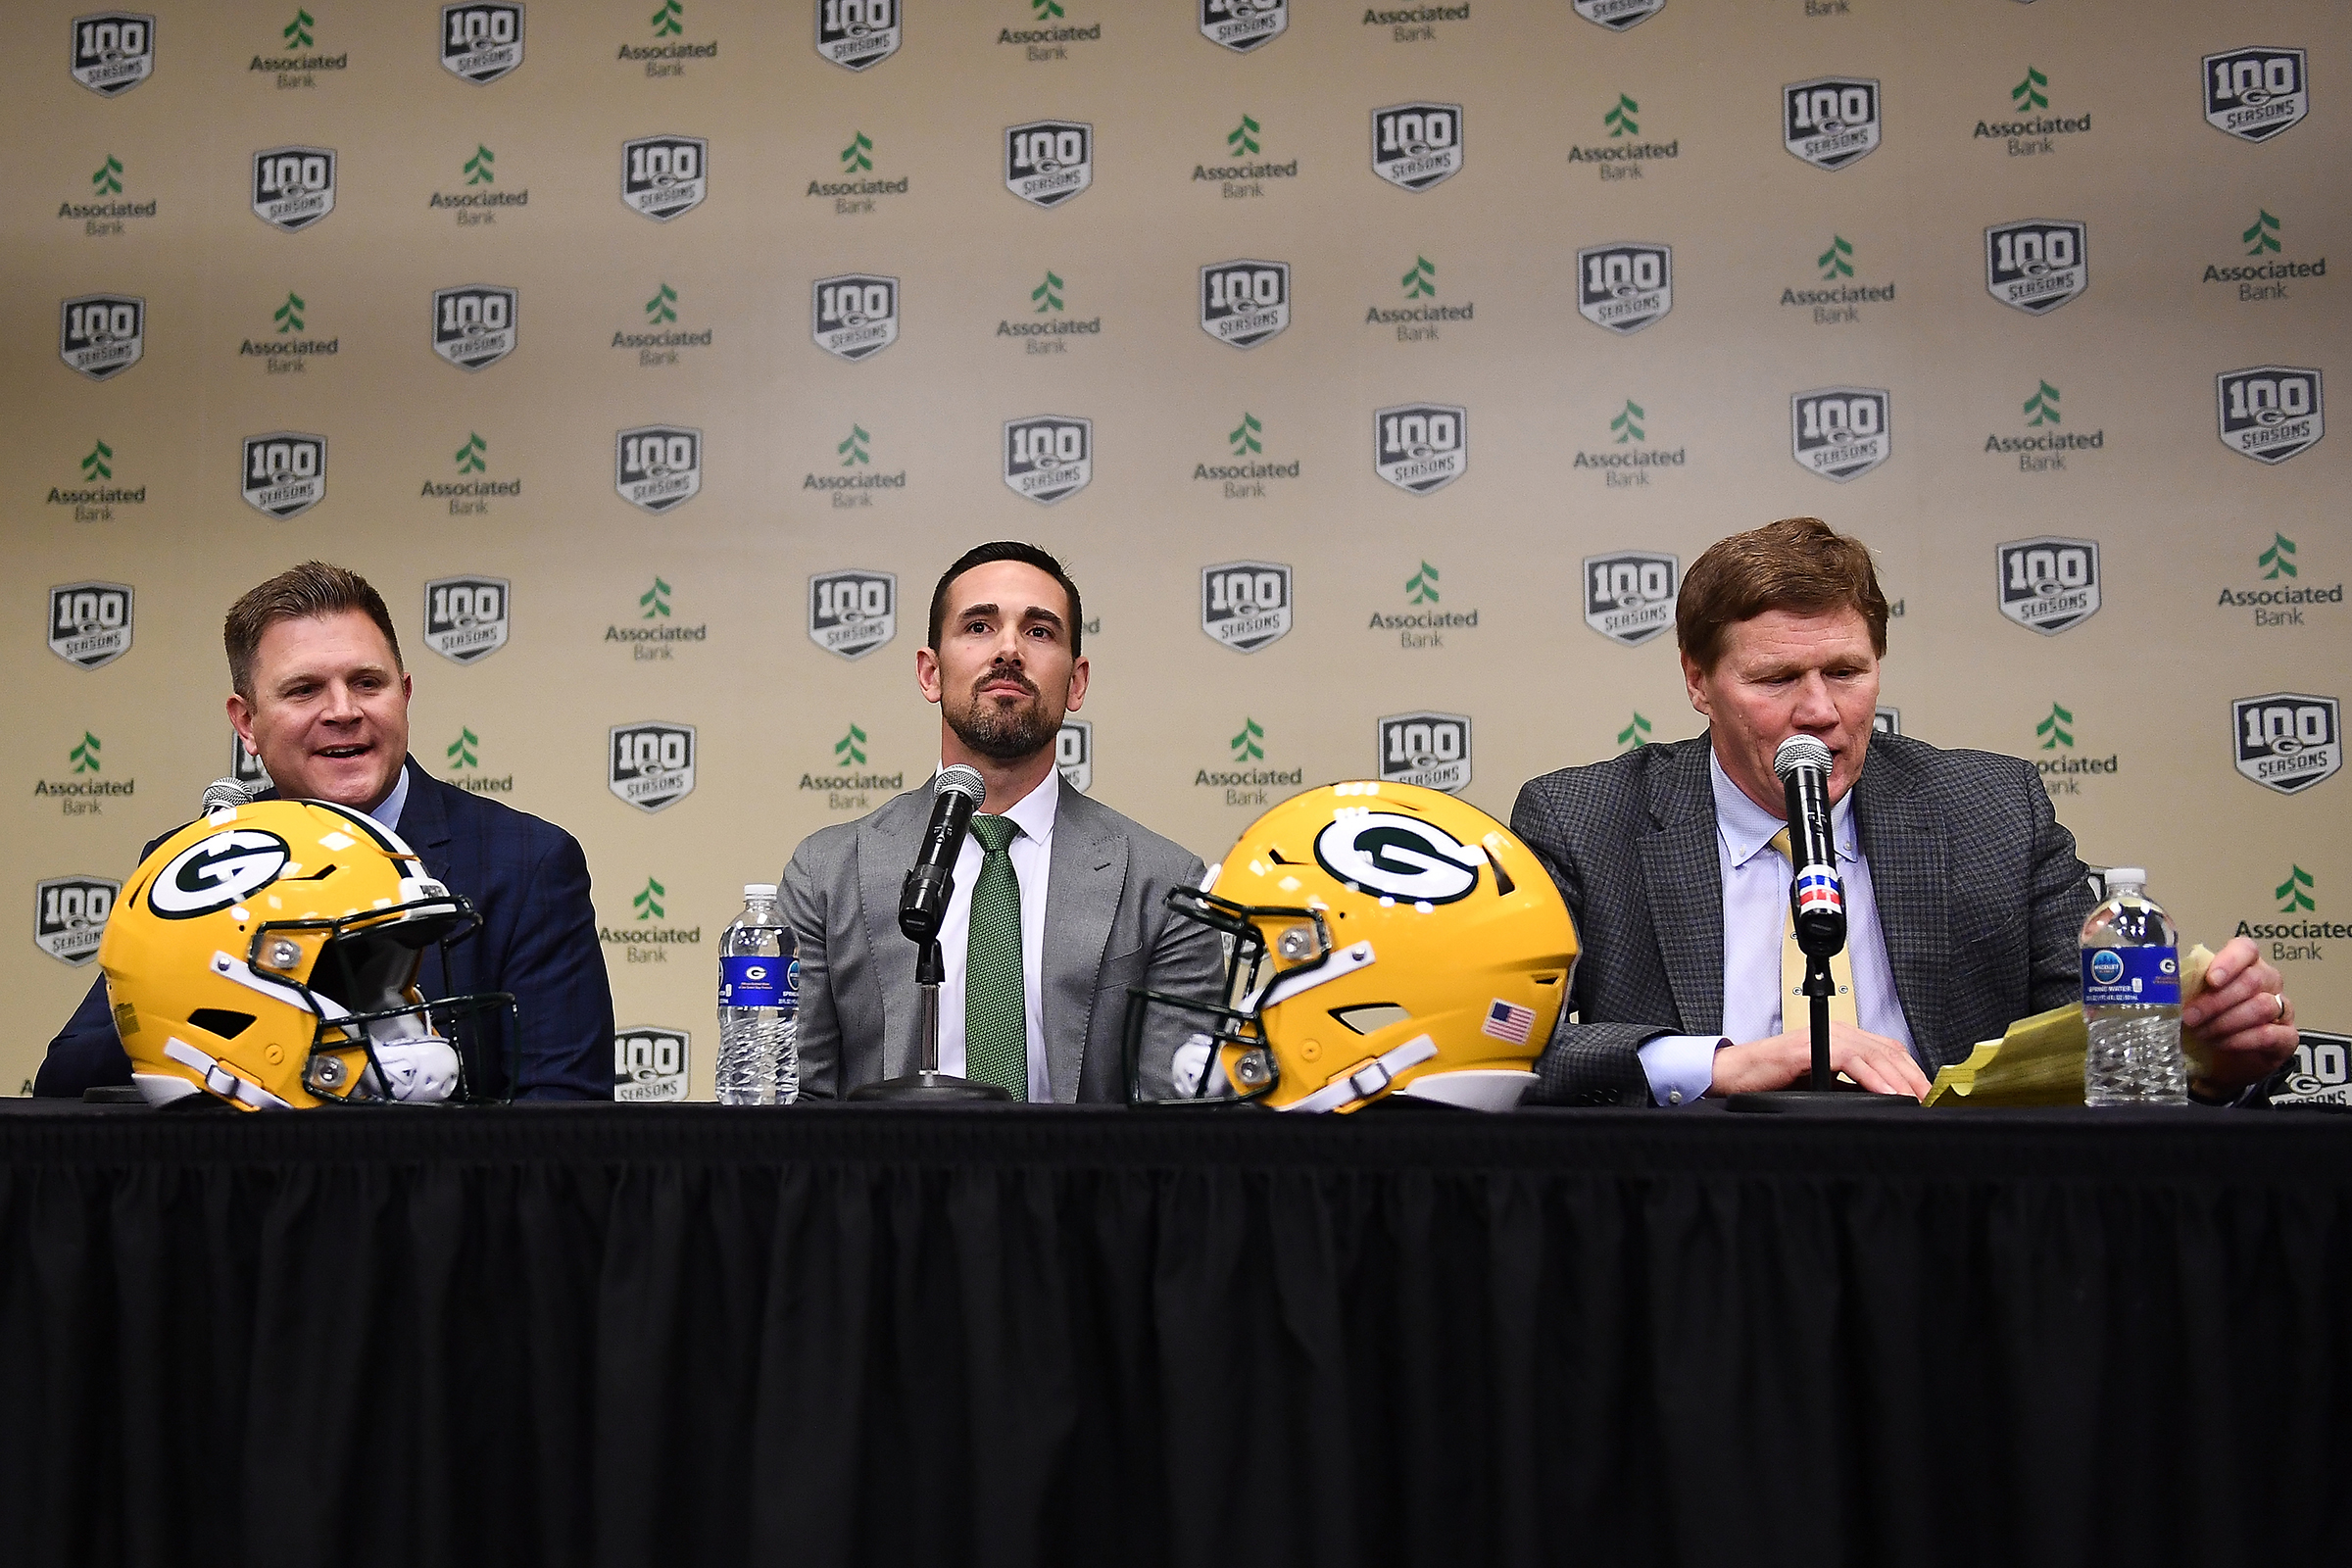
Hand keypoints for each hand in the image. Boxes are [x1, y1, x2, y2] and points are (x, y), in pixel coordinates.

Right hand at [1708, 1023, 1931, 1099]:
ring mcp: (1823, 1037)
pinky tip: (1887, 1093)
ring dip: (1898, 1079)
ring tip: (1914, 1099)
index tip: (1926, 1094)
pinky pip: (1850, 1060)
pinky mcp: (1810, 1048)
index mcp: (1842, 1037)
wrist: (1735, 1075)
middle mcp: (1837, 1031)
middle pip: (1887, 1050)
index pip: (1888, 1049)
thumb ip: (1849, 1086)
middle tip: (1929, 1099)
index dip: (1911, 1071)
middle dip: (1912, 1076)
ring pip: (1873, 1053)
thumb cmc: (1772, 1079)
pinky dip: (1872, 1078)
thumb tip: (1882, 1101)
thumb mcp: (1821, 1084)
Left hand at [2181, 936, 2296, 1094]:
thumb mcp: (2194, 1000)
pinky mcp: (2287, 1036)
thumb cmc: (2207, 1021)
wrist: (2224, 1060)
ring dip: (2227, 1021)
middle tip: (2191, 1017)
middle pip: (2252, 980)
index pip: (2246, 949)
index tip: (2211, 980)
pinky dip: (2242, 1040)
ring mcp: (2282, 1008)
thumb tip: (2165, 983)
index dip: (2229, 962)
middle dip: (2216, 1001)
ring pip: (2262, 1006)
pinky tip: (2223, 1044)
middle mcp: (2268, 982)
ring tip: (2203, 1033)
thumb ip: (2188, 987)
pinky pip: (2271, 1034)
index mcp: (2245, 964)